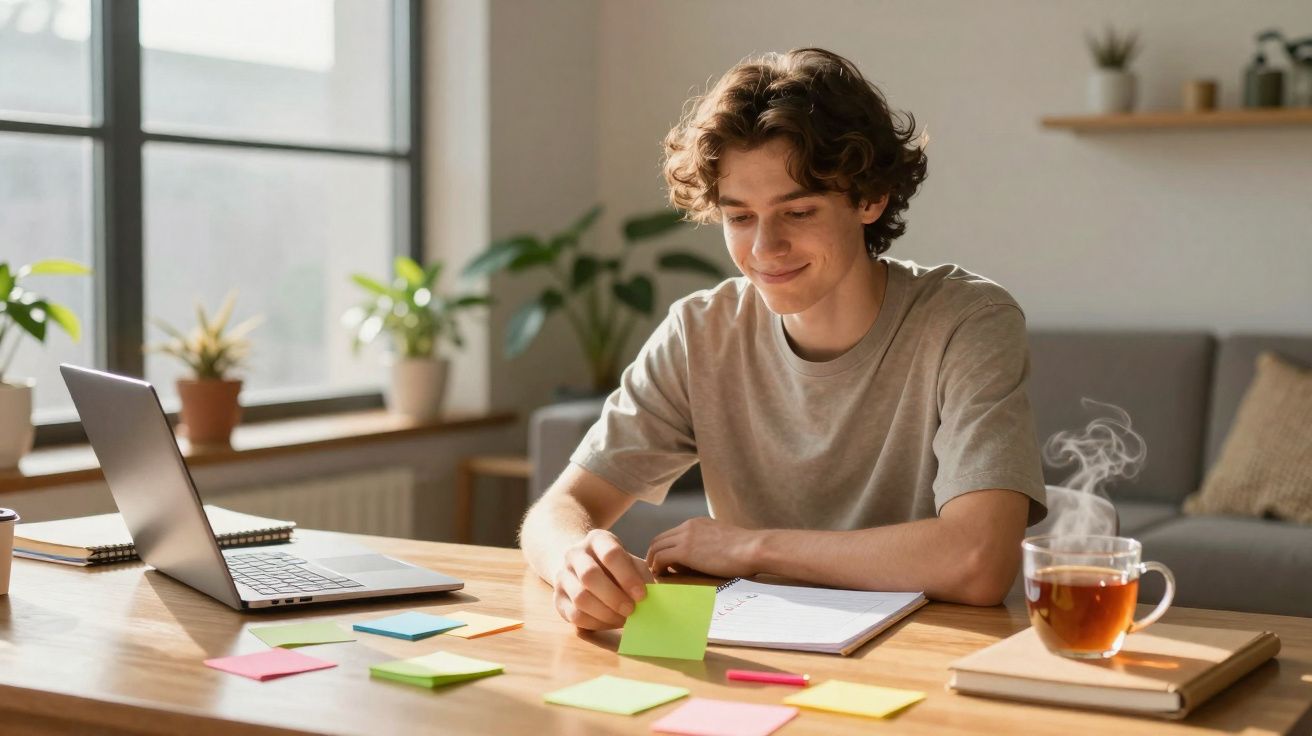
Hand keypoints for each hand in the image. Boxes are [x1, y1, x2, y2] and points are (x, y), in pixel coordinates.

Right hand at [553, 529, 654, 629]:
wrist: (580, 565)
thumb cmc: (614, 566)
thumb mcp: (629, 561)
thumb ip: (641, 575)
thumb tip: (653, 597)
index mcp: (596, 539)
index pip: (610, 554)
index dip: (627, 576)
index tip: (642, 595)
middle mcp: (575, 554)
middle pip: (590, 576)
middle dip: (614, 597)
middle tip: (632, 611)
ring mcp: (562, 576)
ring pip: (580, 598)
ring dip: (605, 613)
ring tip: (623, 619)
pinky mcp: (557, 598)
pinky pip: (574, 615)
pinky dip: (595, 623)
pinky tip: (610, 623)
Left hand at [646, 517, 760, 578]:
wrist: (753, 548)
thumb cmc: (747, 550)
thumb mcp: (723, 540)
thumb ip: (710, 544)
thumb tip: (705, 558)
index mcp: (698, 523)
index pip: (672, 534)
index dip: (665, 548)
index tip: (665, 562)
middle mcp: (689, 526)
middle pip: (660, 538)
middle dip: (654, 553)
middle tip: (655, 569)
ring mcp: (686, 537)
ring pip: (656, 547)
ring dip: (653, 561)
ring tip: (657, 574)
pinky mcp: (685, 551)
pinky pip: (661, 558)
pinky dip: (657, 567)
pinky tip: (662, 576)